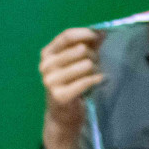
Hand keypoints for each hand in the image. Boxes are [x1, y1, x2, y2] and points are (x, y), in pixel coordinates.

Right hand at [39, 27, 104, 148]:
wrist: (62, 117)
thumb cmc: (72, 85)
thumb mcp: (76, 62)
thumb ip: (88, 46)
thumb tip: (102, 31)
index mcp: (47, 54)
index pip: (66, 36)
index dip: (85, 34)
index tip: (99, 36)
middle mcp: (45, 66)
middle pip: (78, 50)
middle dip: (93, 55)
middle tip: (96, 64)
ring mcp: (50, 82)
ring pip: (84, 65)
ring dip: (95, 69)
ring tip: (94, 75)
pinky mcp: (60, 96)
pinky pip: (86, 81)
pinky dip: (96, 80)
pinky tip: (98, 81)